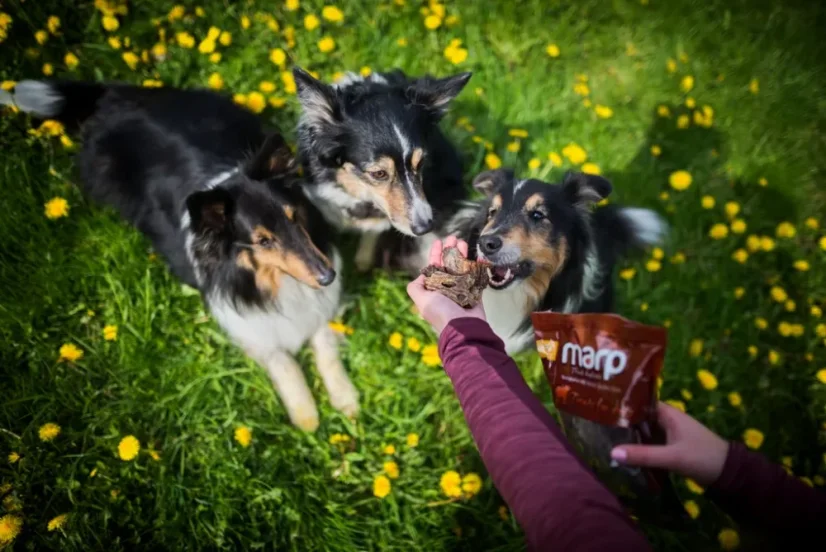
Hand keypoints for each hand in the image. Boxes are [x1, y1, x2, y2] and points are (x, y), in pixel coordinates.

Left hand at [406, 236, 486, 335]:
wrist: (463, 327)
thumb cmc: (441, 313)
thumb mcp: (421, 300)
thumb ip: (415, 288)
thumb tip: (420, 277)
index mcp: (434, 289)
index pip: (433, 267)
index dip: (435, 254)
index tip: (438, 242)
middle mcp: (447, 288)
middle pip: (448, 264)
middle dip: (450, 250)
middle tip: (453, 238)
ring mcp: (462, 290)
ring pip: (462, 267)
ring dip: (462, 254)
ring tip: (463, 242)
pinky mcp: (475, 293)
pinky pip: (476, 276)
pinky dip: (477, 267)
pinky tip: (477, 257)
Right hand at [610, 402, 729, 486]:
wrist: (728, 474)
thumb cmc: (702, 457)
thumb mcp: (672, 457)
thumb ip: (644, 455)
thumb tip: (612, 452)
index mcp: (667, 413)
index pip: (638, 401)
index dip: (620, 402)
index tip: (599, 407)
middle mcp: (665, 419)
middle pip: (637, 416)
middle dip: (620, 421)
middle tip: (595, 425)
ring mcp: (667, 433)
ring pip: (642, 430)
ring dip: (627, 435)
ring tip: (602, 437)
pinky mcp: (668, 446)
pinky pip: (647, 442)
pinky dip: (636, 446)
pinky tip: (621, 452)